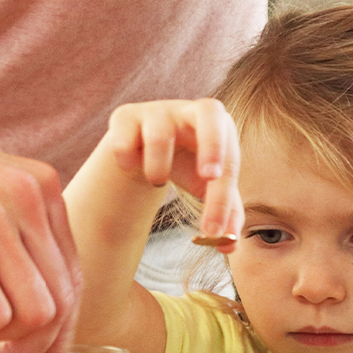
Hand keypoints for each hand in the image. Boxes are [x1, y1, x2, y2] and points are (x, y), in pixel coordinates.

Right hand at [98, 98, 242, 251]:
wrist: (143, 146)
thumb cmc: (186, 165)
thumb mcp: (207, 189)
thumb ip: (224, 214)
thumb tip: (229, 243)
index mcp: (220, 126)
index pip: (229, 159)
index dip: (222, 197)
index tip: (213, 230)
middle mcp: (190, 111)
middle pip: (210, 111)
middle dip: (212, 145)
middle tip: (208, 179)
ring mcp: (156, 110)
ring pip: (159, 137)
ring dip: (157, 169)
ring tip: (156, 179)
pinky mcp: (125, 116)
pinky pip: (124, 143)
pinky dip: (127, 163)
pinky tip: (131, 165)